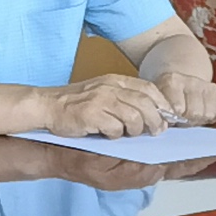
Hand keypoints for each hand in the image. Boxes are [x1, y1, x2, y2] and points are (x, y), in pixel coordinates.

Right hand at [47, 69, 172, 137]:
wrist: (47, 105)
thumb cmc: (77, 103)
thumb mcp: (104, 92)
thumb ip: (126, 98)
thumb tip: (154, 113)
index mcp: (116, 80)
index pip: (149, 88)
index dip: (163, 104)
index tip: (169, 117)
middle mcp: (111, 87)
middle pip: (146, 104)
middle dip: (156, 120)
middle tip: (157, 131)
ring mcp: (101, 100)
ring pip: (134, 117)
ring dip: (136, 130)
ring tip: (129, 135)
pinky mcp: (91, 115)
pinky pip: (115, 128)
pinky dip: (116, 135)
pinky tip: (109, 136)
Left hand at [153, 62, 215, 124]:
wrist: (180, 82)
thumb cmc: (166, 97)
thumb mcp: (158, 101)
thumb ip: (160, 112)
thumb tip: (167, 126)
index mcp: (172, 81)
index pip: (178, 108)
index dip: (175, 119)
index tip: (171, 120)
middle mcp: (191, 80)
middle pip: (195, 112)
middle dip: (188, 121)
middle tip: (183, 120)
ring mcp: (205, 85)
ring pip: (208, 114)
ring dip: (200, 120)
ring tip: (192, 117)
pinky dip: (211, 117)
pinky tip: (202, 113)